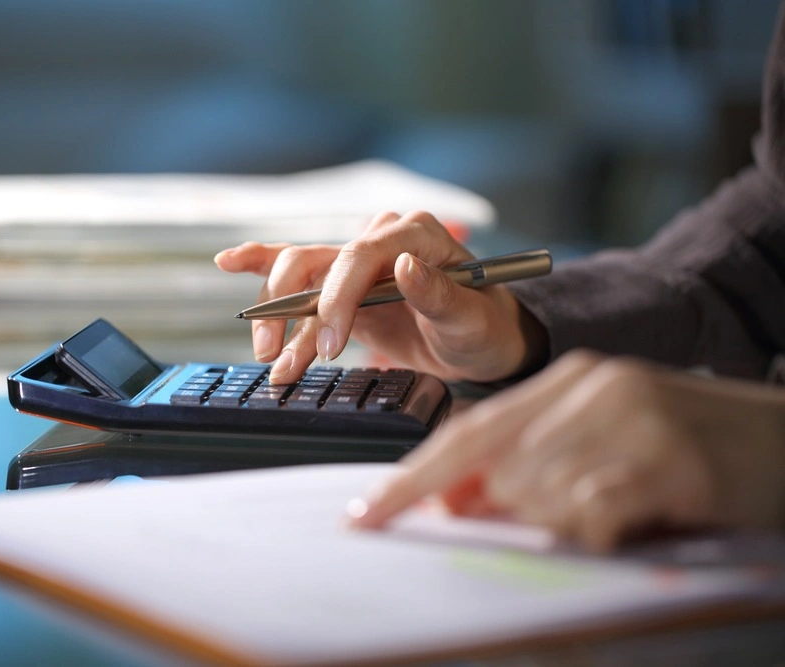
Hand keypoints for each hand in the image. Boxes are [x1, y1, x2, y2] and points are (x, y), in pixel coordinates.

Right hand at [214, 210, 546, 383]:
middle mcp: (381, 240)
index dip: (337, 297)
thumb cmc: (485, 327)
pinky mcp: (344, 288)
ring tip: (268, 360)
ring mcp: (359, 264)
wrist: (482, 343)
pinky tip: (231, 265)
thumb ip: (440, 293)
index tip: (329, 343)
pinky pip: (302, 285)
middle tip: (278, 354)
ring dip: (277, 316)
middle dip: (290, 305)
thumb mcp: (473, 318)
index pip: (361, 254)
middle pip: (318, 258)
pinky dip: (270, 286)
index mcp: (415, 234)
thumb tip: (405, 266)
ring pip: (301, 276)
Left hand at [347, 351, 784, 551]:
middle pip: (495, 465)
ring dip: (566, 520)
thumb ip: (532, 464)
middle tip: (566, 510)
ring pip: (535, 492)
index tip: (367, 515)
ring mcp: (630, 417)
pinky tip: (637, 515)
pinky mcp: (665, 458)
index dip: (411, 477)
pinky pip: (590, 514)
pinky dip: (601, 531)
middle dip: (502, 506)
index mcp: (571, 379)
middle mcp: (593, 387)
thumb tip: (456, 501)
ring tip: (622, 504)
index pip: (468, 430)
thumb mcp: (606, 449)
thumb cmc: (695, 453)